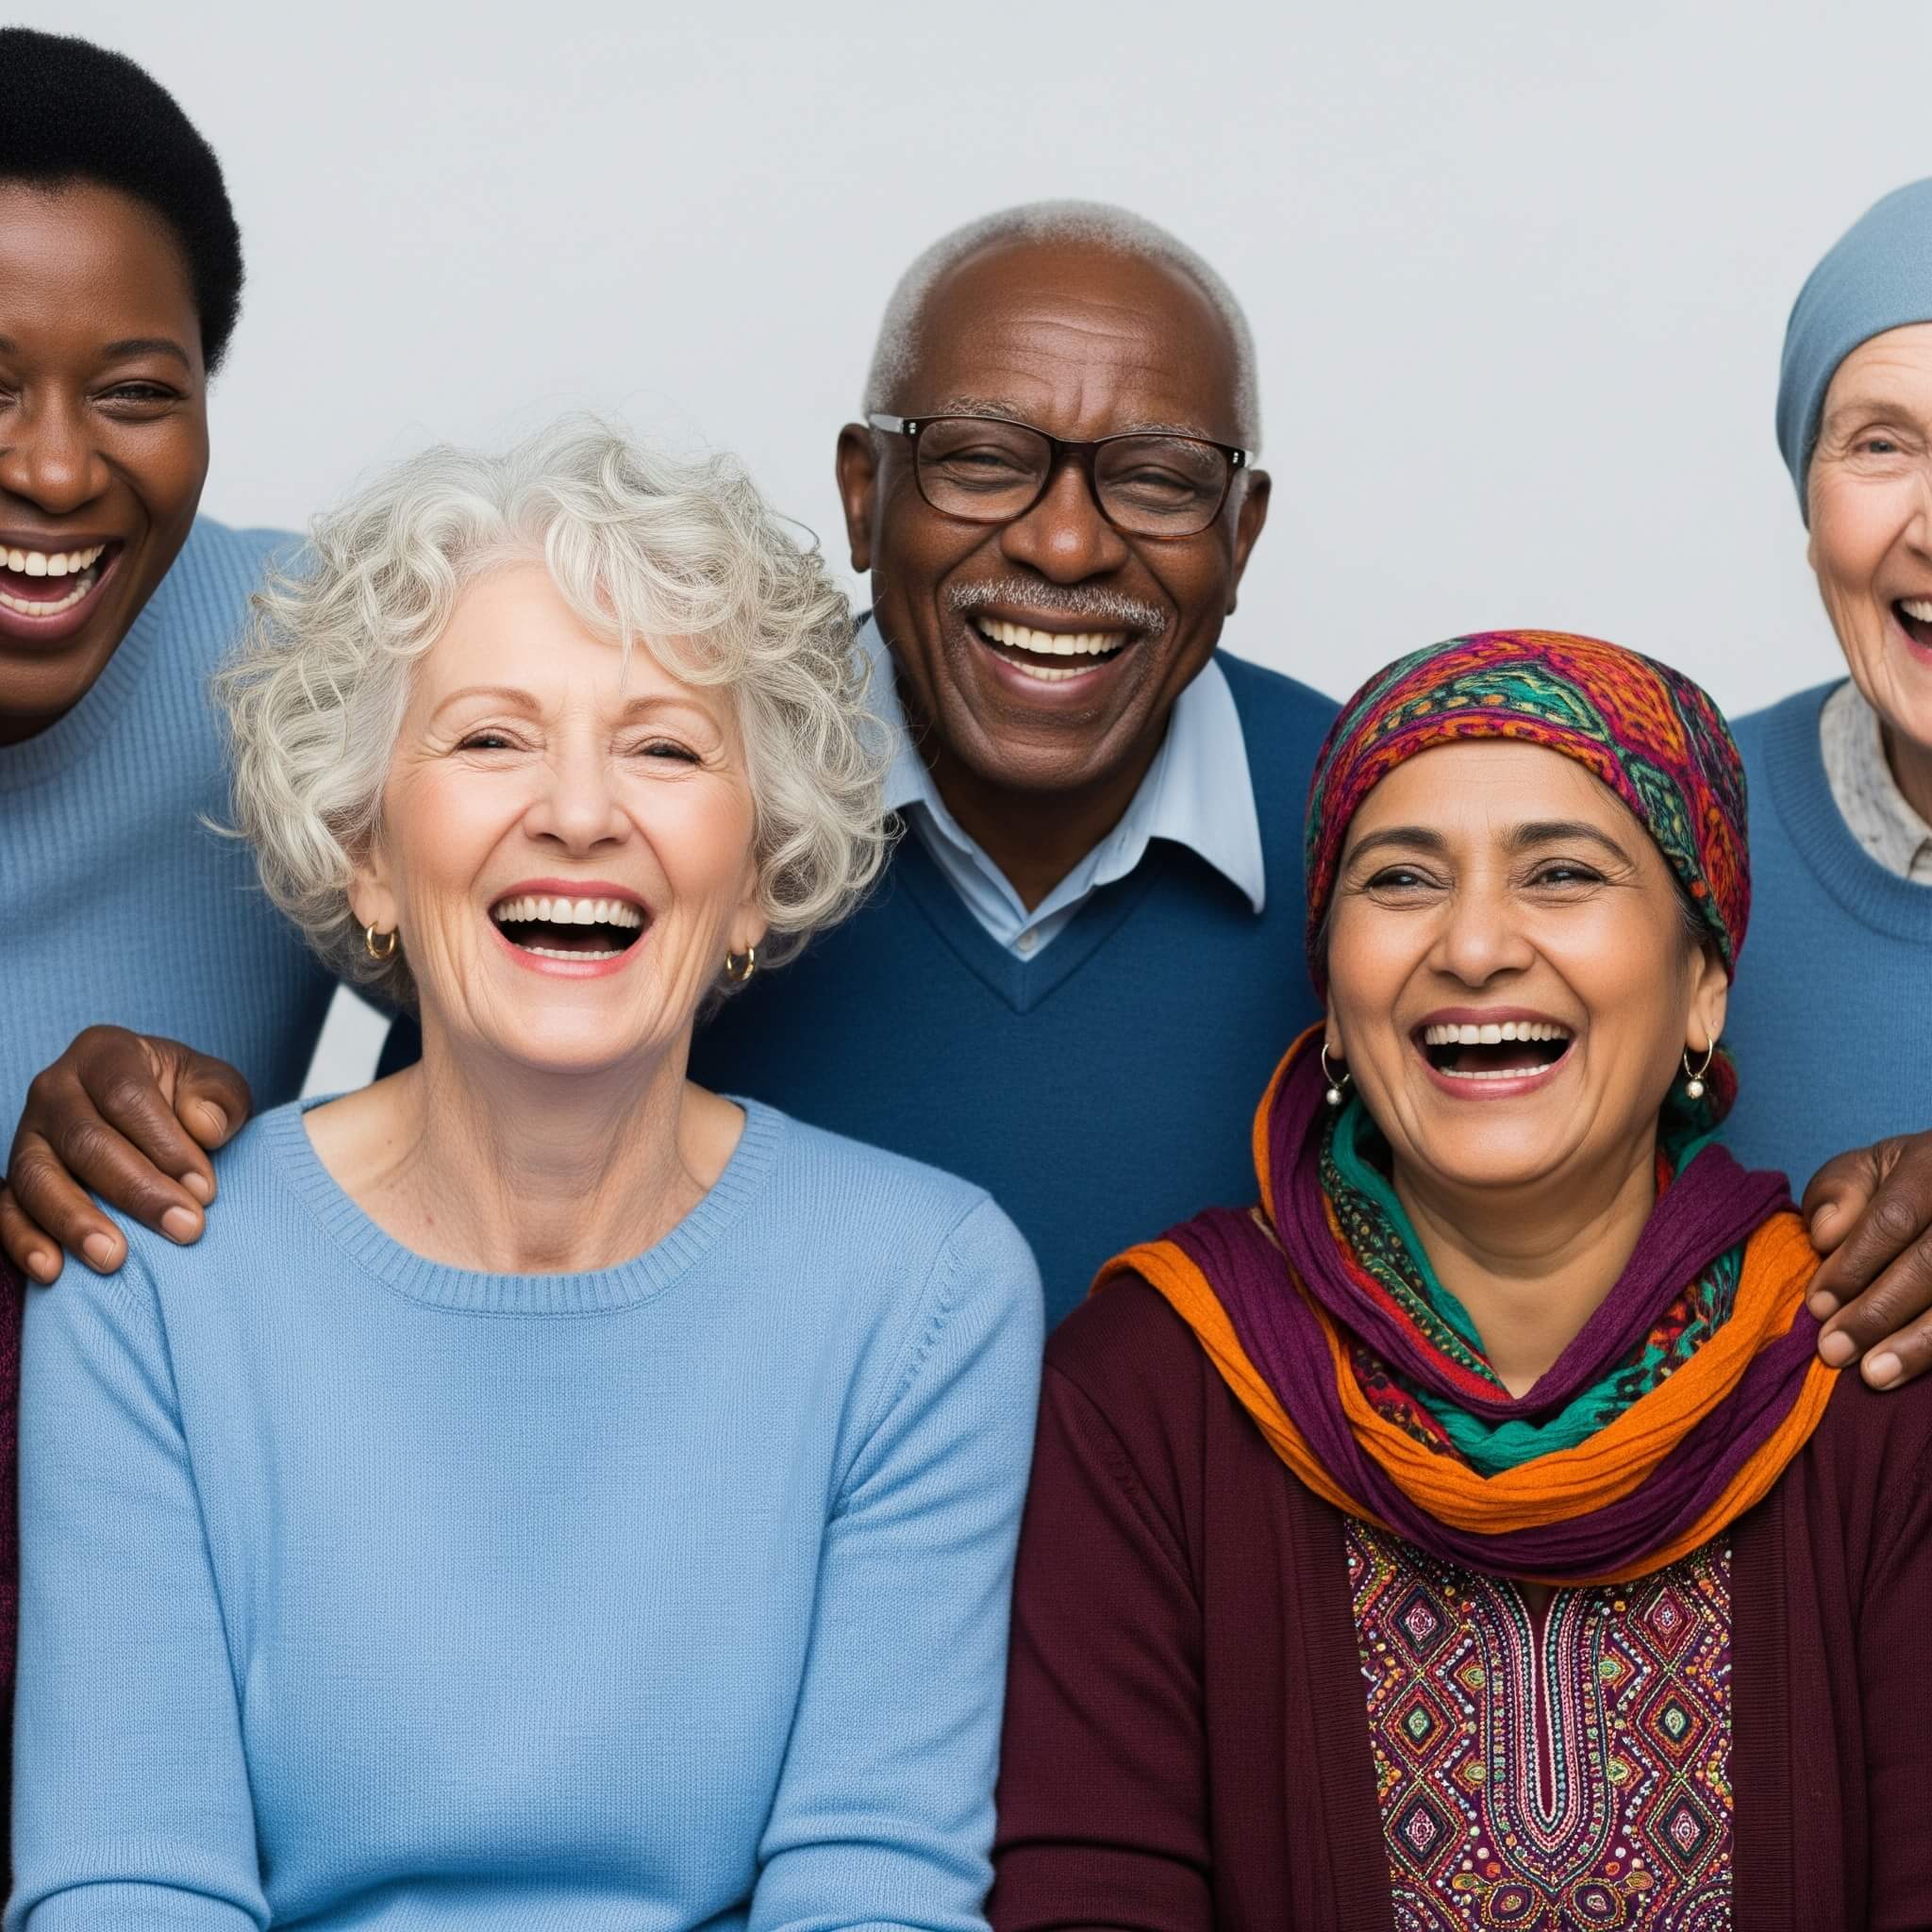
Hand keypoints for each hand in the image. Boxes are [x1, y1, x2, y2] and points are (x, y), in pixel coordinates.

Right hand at [1, 1029, 251, 1284]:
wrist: (155, 1117)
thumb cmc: (187, 1099)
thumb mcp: (215, 1086)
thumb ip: (219, 1097)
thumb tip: (204, 1126)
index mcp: (105, 1053)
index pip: (127, 1097)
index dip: (167, 1144)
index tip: (206, 1190)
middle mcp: (54, 1088)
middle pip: (85, 1140)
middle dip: (137, 1190)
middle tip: (184, 1228)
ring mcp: (27, 1134)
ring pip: (37, 1177)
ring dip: (75, 1221)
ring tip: (114, 1258)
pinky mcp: (13, 1179)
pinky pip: (6, 1210)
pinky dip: (24, 1241)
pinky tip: (52, 1271)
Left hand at [1803, 1130, 1931, 1388]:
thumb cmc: (1904, 1186)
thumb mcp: (1868, 1172)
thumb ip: (1838, 1191)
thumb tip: (1825, 1234)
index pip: (1894, 1218)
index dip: (1854, 1265)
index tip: (1817, 1306)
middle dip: (1879, 1312)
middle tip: (1834, 1351)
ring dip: (1920, 1343)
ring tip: (1874, 1375)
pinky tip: (1912, 1369)